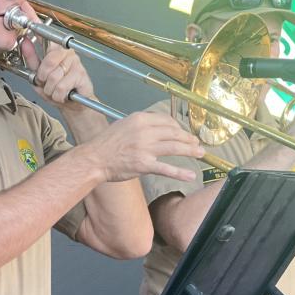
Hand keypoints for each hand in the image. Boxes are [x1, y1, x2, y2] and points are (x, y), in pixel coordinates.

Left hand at [17, 6, 94, 111]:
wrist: (73, 105)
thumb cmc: (58, 90)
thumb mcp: (39, 75)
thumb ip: (32, 59)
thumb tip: (25, 42)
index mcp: (56, 50)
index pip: (47, 37)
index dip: (39, 31)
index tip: (31, 26)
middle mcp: (67, 53)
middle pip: (48, 63)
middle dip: (43, 78)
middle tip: (47, 83)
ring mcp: (75, 63)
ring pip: (53, 78)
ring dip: (51, 90)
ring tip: (56, 90)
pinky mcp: (81, 75)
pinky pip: (61, 87)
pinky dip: (58, 95)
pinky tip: (64, 94)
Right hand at [86, 111, 203, 182]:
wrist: (94, 159)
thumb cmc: (107, 143)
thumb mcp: (124, 125)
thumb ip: (142, 124)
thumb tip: (159, 127)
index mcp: (140, 119)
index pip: (167, 121)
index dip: (179, 127)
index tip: (184, 133)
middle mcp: (144, 131)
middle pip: (174, 133)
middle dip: (188, 138)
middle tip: (197, 143)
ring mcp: (145, 148)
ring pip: (174, 147)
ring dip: (190, 150)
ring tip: (201, 153)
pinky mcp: (144, 164)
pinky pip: (166, 168)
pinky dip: (181, 173)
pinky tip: (191, 175)